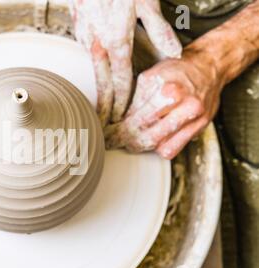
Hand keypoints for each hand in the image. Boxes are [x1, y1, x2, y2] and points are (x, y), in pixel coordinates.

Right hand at [69, 0, 181, 124]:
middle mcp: (98, 46)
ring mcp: (86, 39)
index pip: (119, 82)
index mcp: (116, 43)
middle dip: (104, 107)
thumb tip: (173, 52)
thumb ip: (159, 31)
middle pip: (102, 85)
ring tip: (100, 106)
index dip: (121, 103)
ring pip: (93, 71)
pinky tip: (97, 73)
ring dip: (97, 90)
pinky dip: (93, 70)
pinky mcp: (79, 30)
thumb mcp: (146, 5)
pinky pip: (88, 56)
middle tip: (104, 124)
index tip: (120, 118)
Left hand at [105, 50, 222, 158]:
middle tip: (118, 142)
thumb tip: (120, 119)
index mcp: (169, 91)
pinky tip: (153, 142)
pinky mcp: (200, 127)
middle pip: (151, 135)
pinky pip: (175, 148)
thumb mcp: (150, 77)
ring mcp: (195, 118)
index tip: (112, 133)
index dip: (123, 128)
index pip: (140, 118)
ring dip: (144, 146)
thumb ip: (136, 99)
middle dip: (131, 141)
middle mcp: (185, 106)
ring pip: (162, 145)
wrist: (208, 67)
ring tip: (132, 143)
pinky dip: (161, 148)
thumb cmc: (177, 70)